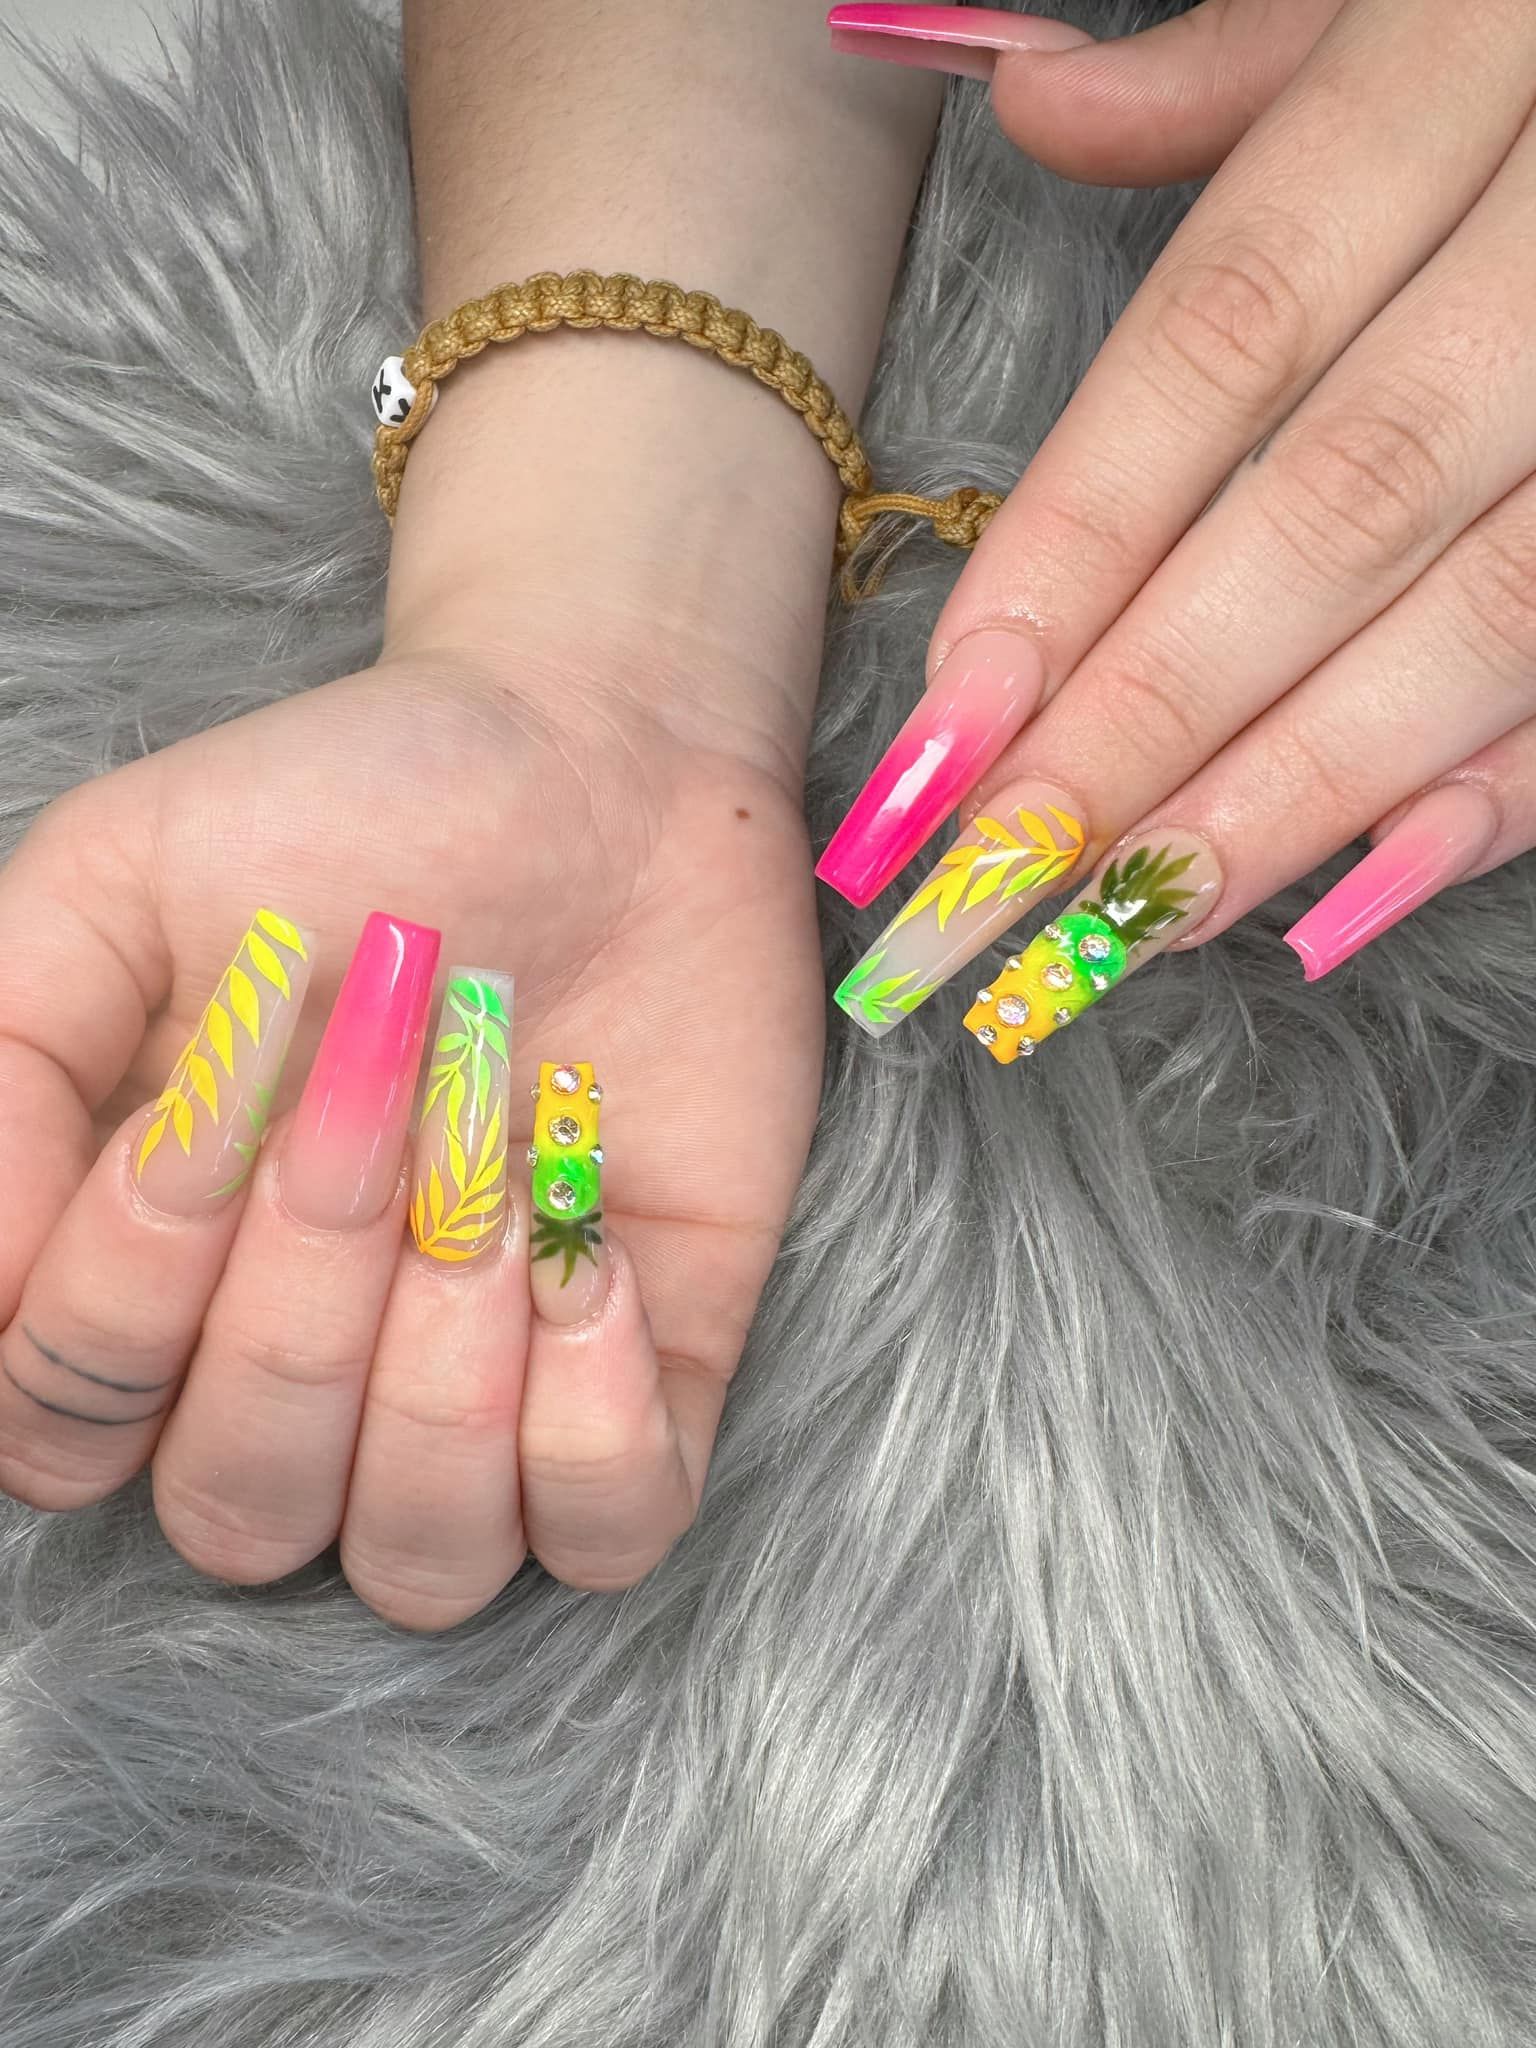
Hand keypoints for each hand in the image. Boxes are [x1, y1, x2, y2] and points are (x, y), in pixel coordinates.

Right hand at [0, 633, 820, 1624]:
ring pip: (417, 1565)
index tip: (209, 1112)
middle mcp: (311, 1366)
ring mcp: (485, 1387)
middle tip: (381, 1104)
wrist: (600, 758)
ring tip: (499, 1198)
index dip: (125, 1299)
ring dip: (444, 1388)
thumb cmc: (356, 809)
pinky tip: (594, 1269)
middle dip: (302, 1304)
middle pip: (242, 1509)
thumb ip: (3, 1070)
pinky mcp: (649, 1374)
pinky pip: (605, 1538)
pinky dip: (595, 1437)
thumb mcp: (112, 883)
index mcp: (165, 1274)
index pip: (68, 1436)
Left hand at [818, 0, 1535, 1052]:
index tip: (948, 721)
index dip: (1078, 541)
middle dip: (1156, 710)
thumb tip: (1020, 97)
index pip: (1228, 335)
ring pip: (1492, 605)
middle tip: (1008, 870)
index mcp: (1467, 53)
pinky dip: (1513, 780)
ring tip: (1144, 911)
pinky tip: (1369, 885)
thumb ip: (1229, 66)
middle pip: (1336, 506)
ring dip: (1307, 782)